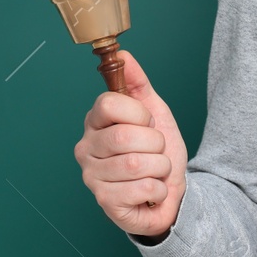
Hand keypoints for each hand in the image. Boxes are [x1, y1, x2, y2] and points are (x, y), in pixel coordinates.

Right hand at [74, 49, 188, 240]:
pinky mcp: (105, 202)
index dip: (139, 114)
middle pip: (124, 136)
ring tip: (154, 171)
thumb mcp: (154, 112)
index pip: (108, 104)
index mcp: (94, 122)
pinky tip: (151, 190)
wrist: (171, 192)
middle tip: (155, 151)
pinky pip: (142, 188)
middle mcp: (85, 148)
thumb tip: (123, 54)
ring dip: (159, 168)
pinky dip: (158, 189)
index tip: (146, 124)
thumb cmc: (157, 151)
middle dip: (154, 144)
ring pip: (136, 164)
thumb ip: (137, 83)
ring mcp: (92, 178)